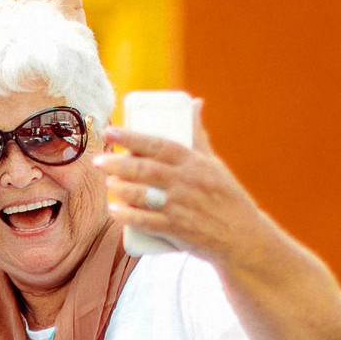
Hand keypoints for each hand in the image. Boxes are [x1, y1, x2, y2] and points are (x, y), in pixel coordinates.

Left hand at [90, 106, 275, 263]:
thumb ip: (199, 136)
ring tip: (108, 183)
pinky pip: (146, 221)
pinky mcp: (178, 229)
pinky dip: (128, 216)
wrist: (242, 236)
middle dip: (117, 163)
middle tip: (98, 161)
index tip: (110, 132)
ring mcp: (181, 206)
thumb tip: (195, 103)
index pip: (158, 144)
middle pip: (145, 169)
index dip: (131, 137)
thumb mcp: (214, 163)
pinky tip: (114, 210)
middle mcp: (187, 182)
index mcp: (194, 162)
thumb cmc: (226, 197)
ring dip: (120, 188)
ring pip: (142, 194)